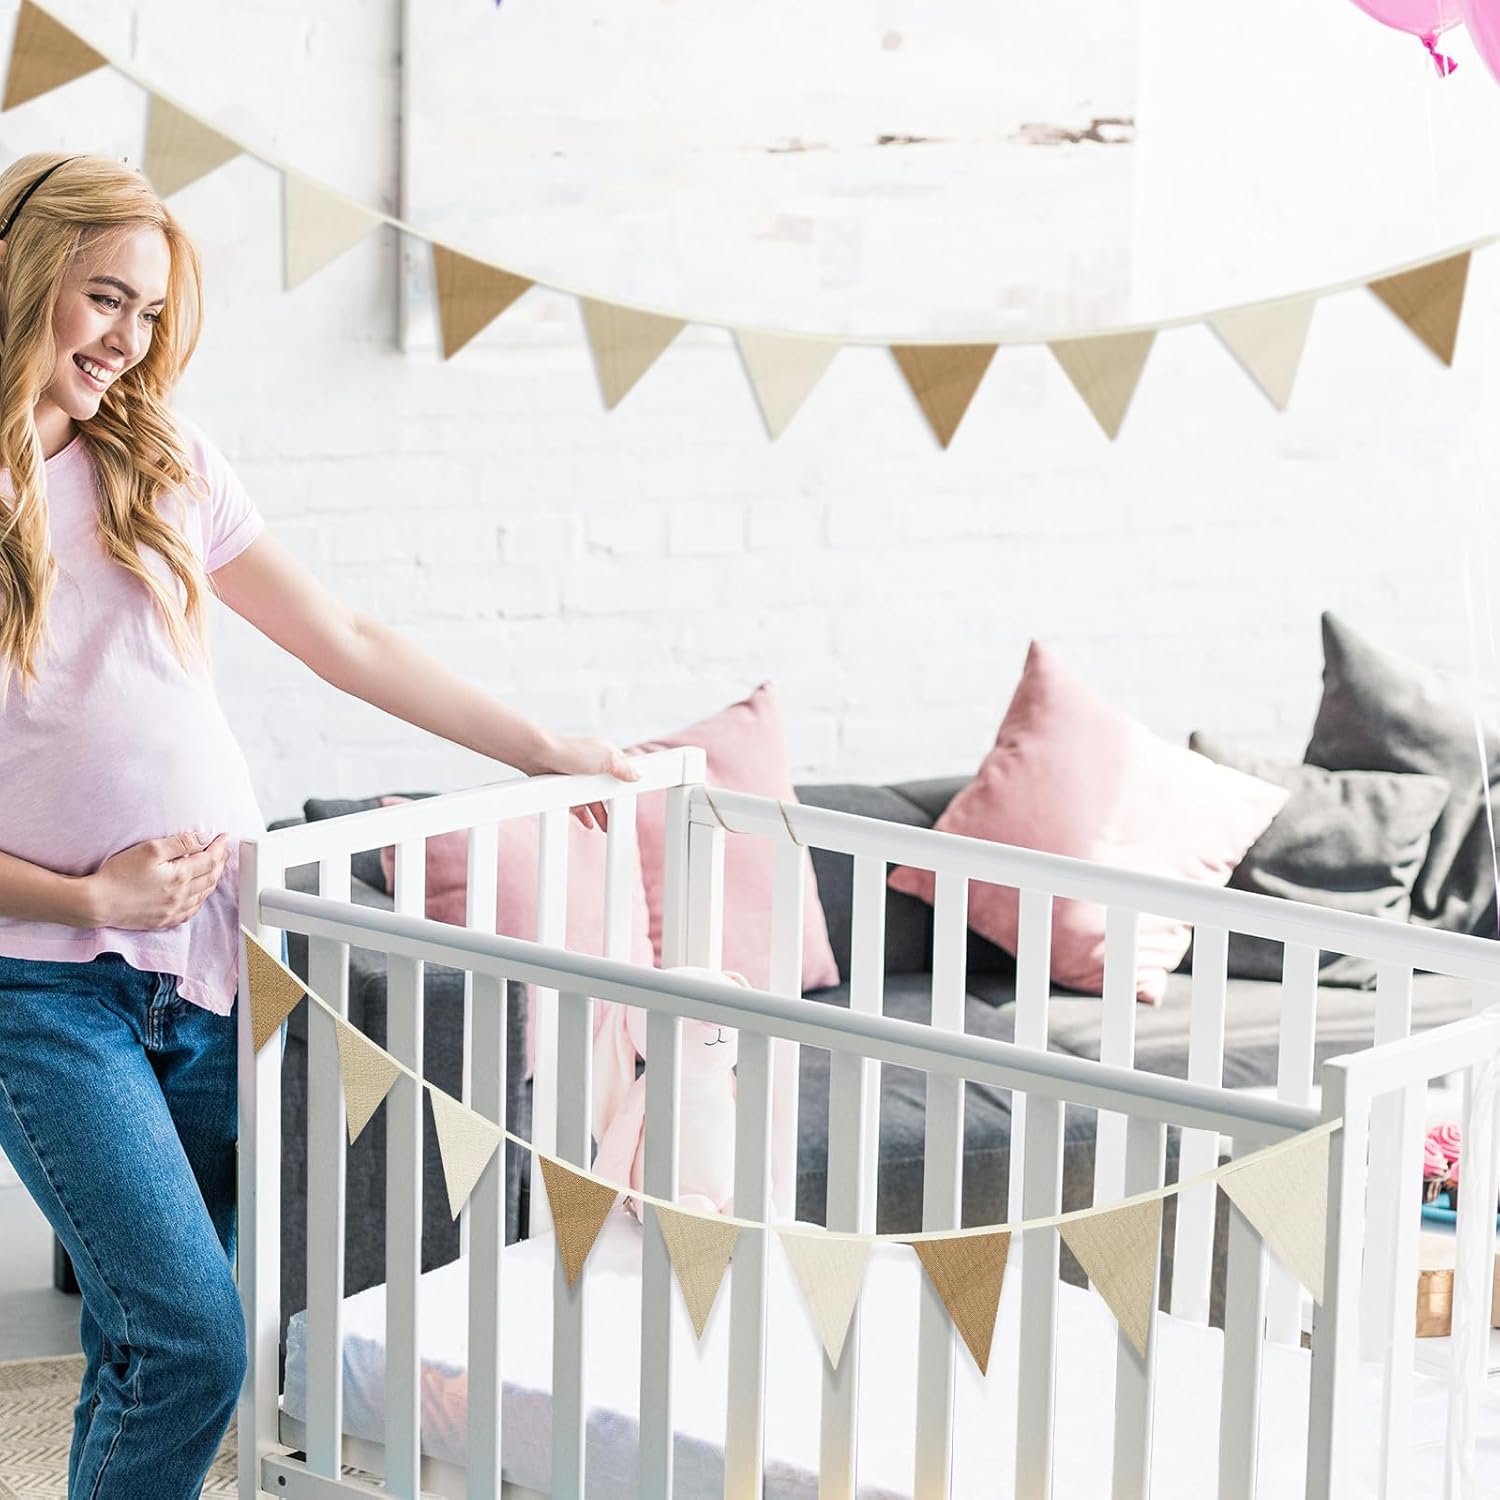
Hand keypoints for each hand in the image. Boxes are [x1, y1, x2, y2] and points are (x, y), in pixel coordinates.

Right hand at [84, 832, 230, 929]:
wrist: (97, 903)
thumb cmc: (119, 874)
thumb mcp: (150, 849)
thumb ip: (180, 843)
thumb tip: (203, 840)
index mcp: (180, 877)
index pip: (210, 860)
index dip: (220, 847)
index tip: (224, 838)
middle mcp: (181, 896)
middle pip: (211, 877)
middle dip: (220, 862)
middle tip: (223, 850)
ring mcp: (173, 911)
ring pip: (204, 895)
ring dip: (213, 880)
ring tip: (215, 868)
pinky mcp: (163, 921)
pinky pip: (191, 911)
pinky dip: (200, 900)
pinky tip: (199, 894)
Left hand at [523, 734, 642, 831]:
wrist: (540, 755)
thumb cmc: (572, 752)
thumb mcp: (607, 759)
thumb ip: (624, 769)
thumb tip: (638, 775)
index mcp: (606, 754)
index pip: (623, 770)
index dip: (628, 784)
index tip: (634, 797)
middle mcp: (593, 764)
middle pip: (607, 788)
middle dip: (613, 805)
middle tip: (618, 820)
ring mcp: (578, 775)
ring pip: (592, 798)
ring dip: (599, 813)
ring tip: (604, 827)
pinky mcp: (564, 784)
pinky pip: (577, 802)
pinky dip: (583, 812)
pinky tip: (587, 822)